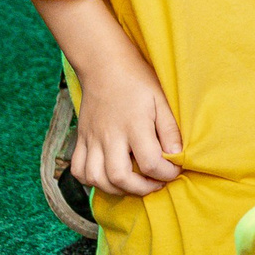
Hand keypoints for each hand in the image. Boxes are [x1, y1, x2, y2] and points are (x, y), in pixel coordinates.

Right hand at [71, 66, 182, 196]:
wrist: (104, 65)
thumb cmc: (138, 81)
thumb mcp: (161, 100)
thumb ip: (169, 129)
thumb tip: (177, 155)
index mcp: (134, 125)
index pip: (150, 162)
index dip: (166, 173)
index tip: (174, 170)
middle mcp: (110, 135)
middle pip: (119, 177)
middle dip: (141, 189)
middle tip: (156, 184)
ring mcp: (91, 138)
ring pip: (95, 178)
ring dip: (116, 189)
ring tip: (134, 184)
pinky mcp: (81, 139)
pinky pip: (78, 170)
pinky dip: (91, 181)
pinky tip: (108, 178)